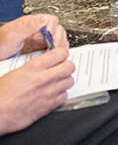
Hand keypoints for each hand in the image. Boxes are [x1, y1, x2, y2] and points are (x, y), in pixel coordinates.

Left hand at [0, 15, 66, 60]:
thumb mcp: (11, 35)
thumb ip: (28, 27)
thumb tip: (44, 19)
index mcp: (32, 23)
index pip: (51, 20)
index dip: (53, 29)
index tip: (49, 39)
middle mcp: (37, 31)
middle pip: (58, 30)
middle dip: (58, 40)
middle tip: (51, 49)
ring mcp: (39, 41)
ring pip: (58, 40)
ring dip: (57, 48)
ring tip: (50, 55)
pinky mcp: (39, 50)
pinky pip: (53, 50)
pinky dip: (54, 54)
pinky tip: (47, 58)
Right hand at [0, 19, 73, 134]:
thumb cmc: (1, 95)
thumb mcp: (15, 73)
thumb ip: (33, 66)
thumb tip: (44, 62)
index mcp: (34, 67)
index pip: (61, 53)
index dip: (61, 54)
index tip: (59, 56)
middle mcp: (45, 78)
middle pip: (70, 66)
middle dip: (66, 66)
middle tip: (61, 69)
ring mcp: (49, 92)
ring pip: (70, 81)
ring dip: (64, 81)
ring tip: (57, 82)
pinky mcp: (49, 106)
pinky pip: (64, 96)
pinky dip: (61, 95)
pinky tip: (53, 94)